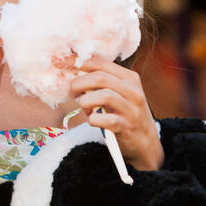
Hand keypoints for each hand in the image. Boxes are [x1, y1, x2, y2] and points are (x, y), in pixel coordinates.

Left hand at [67, 54, 163, 169]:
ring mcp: (131, 109)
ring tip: (83, 106)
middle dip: (79, 83)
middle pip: (100, 77)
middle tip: (71, 92)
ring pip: (104, 95)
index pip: (101, 63)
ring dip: (86, 100)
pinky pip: (106, 119)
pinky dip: (93, 119)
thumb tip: (72, 73)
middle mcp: (133, 91)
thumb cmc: (125, 114)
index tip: (59, 63)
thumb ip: (100, 83)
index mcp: (130, 78)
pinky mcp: (127, 127)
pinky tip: (91, 120)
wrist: (146, 143)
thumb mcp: (118, 94)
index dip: (77, 62)